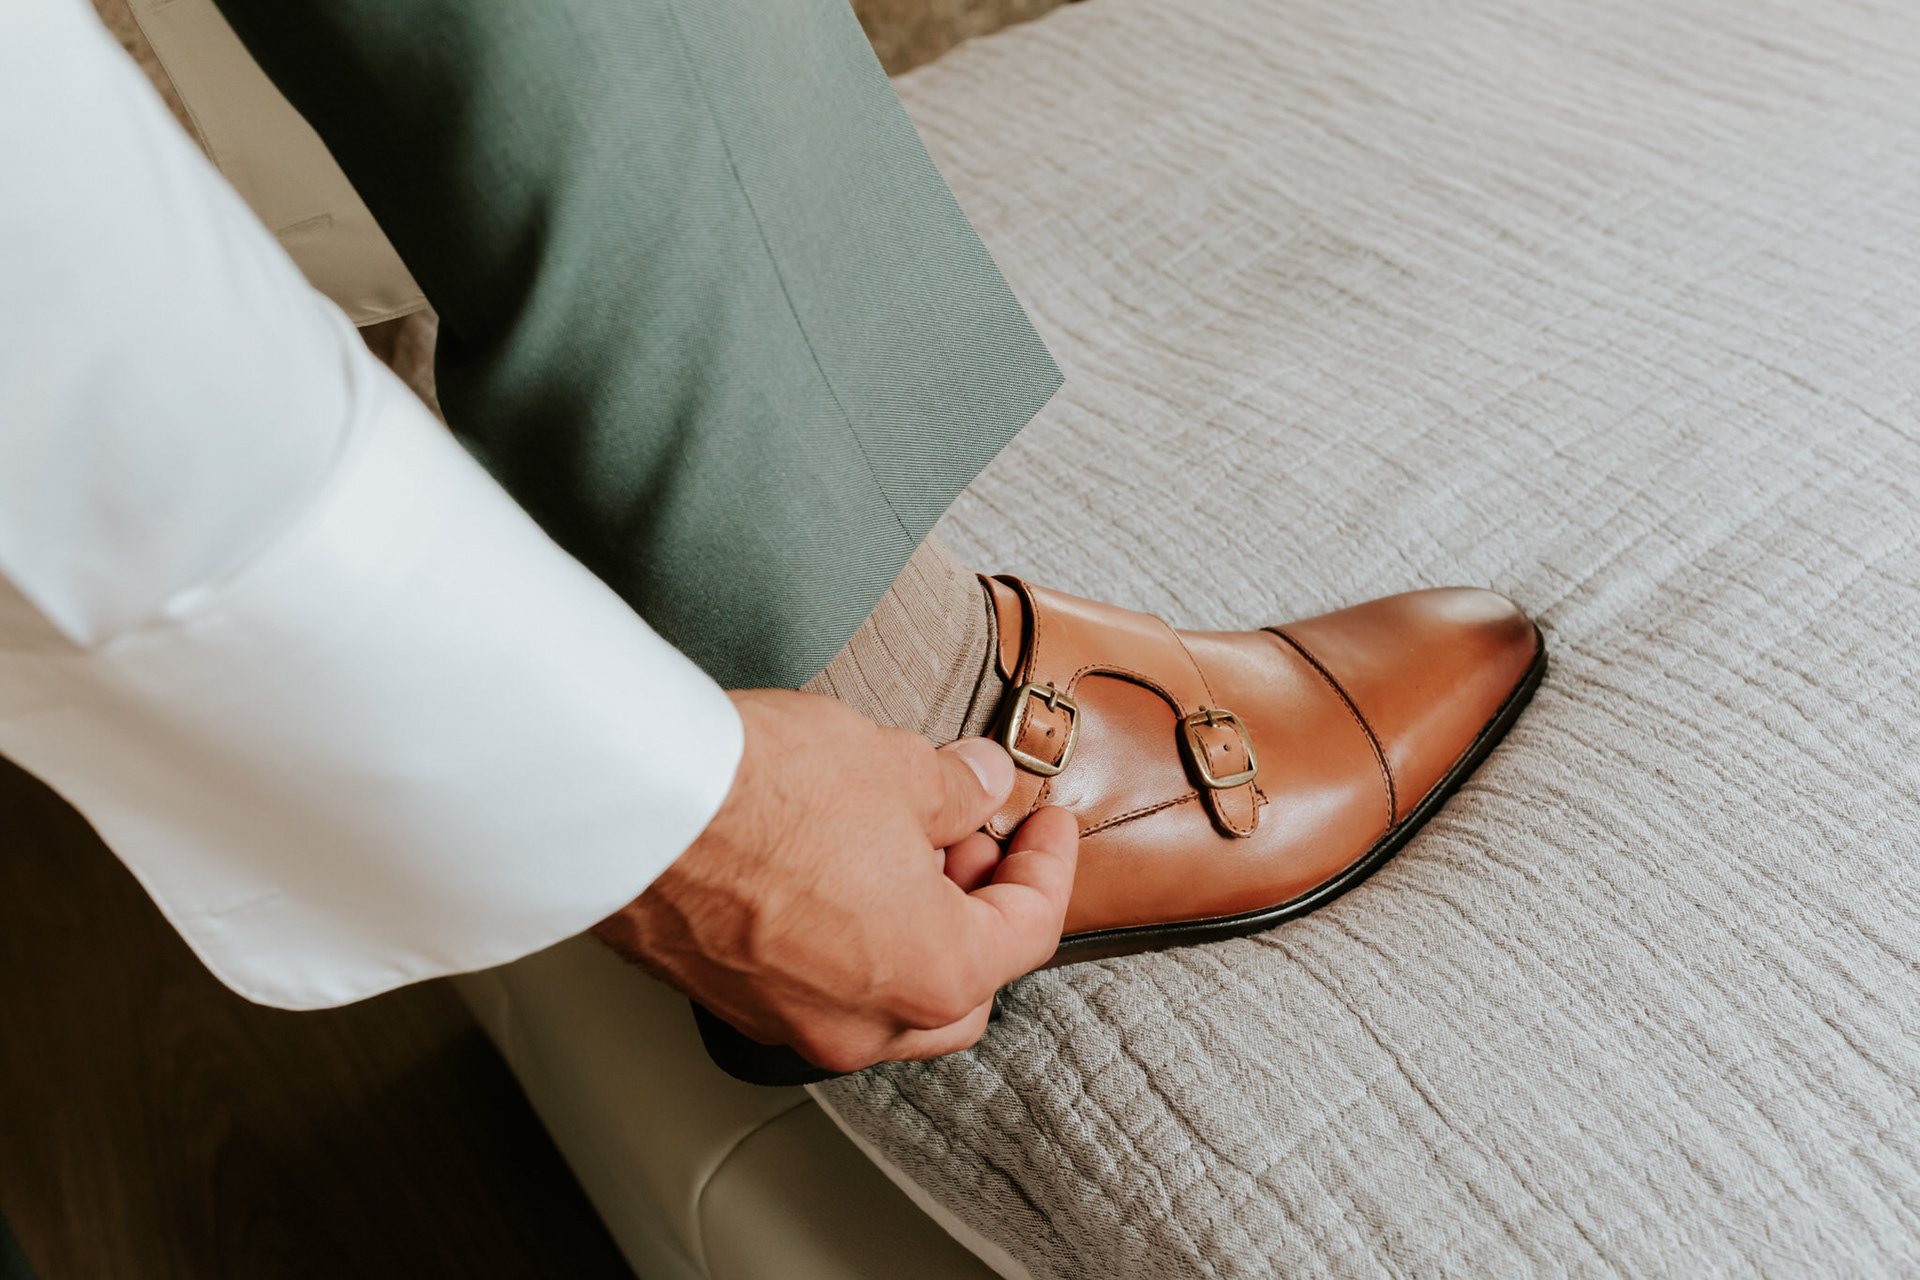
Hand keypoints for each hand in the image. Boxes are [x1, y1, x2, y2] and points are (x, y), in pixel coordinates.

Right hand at [591, 688, 1078, 1072]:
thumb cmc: (760, 791)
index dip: (1048, 864)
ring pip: (888, 1000)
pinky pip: (819, 989)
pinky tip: (832, 872)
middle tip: (972, 843)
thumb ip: (956, 790)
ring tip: (898, 848)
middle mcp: (865, 1022)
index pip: (1029, 929)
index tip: (1044, 823)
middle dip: (982, 916)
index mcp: (932, 973)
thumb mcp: (895, 767)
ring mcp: (792, 1021)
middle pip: (964, 990)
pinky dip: (847, 943)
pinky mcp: (733, 1000)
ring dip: (912, 933)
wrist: (631, 805)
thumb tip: (980, 787)